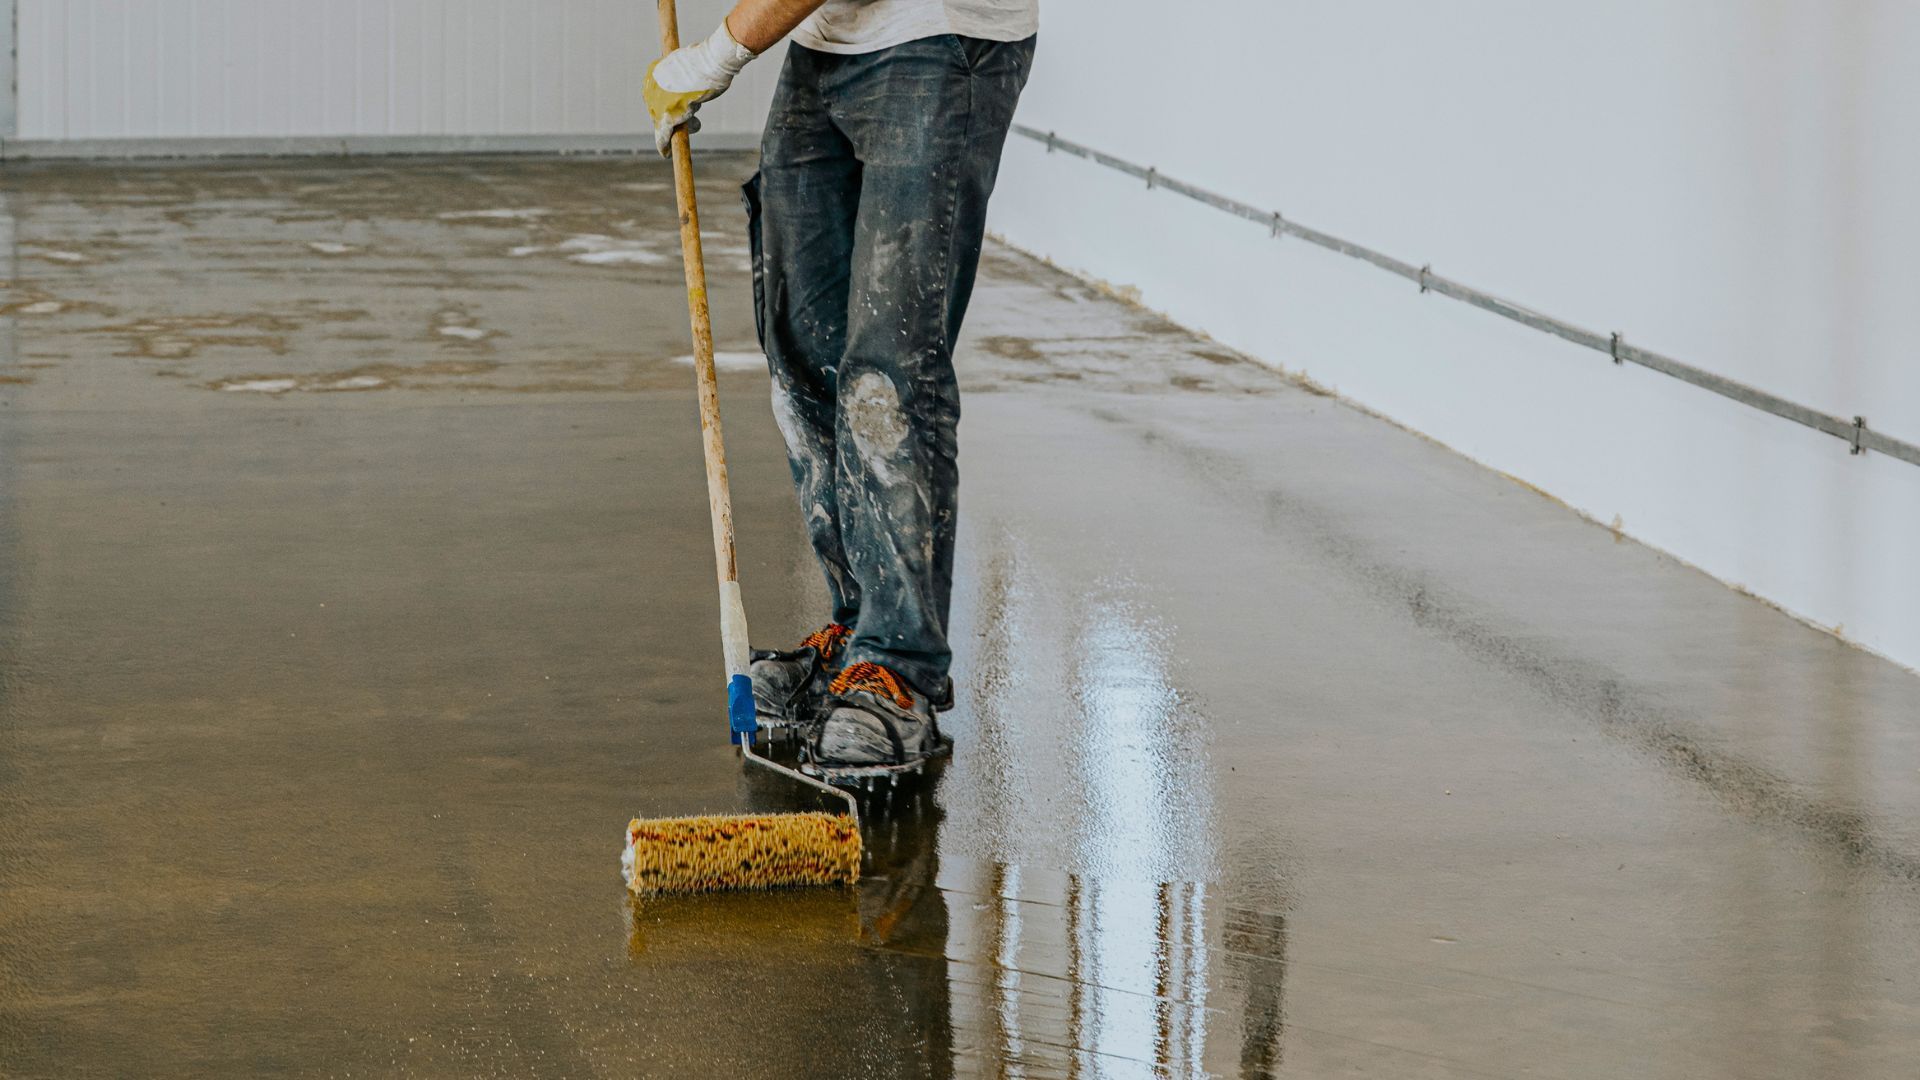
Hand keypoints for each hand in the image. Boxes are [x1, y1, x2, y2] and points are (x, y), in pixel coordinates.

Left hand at [645, 20, 758, 156]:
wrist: (709, 64)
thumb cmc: (706, 62)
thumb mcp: (690, 65)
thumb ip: (683, 74)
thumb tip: (688, 80)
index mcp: (654, 73)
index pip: (657, 95)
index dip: (668, 105)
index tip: (678, 111)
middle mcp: (652, 88)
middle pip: (659, 110)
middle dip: (675, 116)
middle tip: (692, 118)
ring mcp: (658, 103)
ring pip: (665, 123)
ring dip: (682, 126)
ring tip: (696, 123)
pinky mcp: (668, 117)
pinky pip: (663, 135)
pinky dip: (664, 145)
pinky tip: (665, 152)